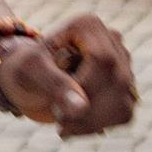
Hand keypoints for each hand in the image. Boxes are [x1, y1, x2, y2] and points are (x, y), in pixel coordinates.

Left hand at [0, 15, 136, 137]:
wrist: (29, 77)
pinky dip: (99, 125)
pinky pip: (124, 112)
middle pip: (117, 81)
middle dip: (88, 111)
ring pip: (124, 100)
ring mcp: (123, 63)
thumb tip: (82, 107)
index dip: (84, 88)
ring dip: (93, 122)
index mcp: (88, 25)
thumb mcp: (31, 71)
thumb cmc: (26, 67)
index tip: (57, 107)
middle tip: (59, 123)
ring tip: (63, 125)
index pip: (102, 61)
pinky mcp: (125, 86)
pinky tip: (75, 125)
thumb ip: (55, 84)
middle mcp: (112, 40)